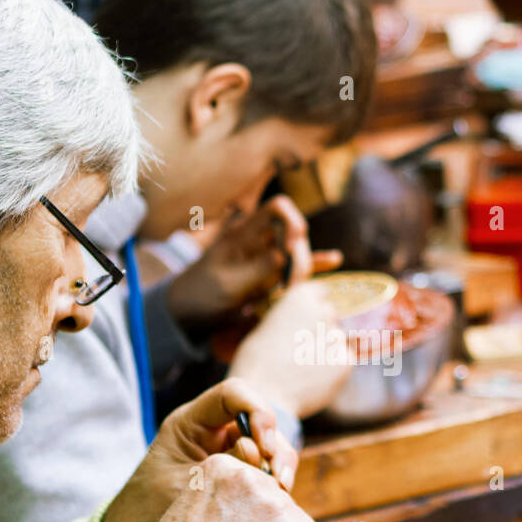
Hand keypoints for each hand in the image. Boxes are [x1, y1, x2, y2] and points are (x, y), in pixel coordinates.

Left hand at [98, 378, 297, 521]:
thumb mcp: (185, 488)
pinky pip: (268, 473)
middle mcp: (215, 433)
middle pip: (261, 422)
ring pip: (271, 448)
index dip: (257, 410)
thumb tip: (267, 467)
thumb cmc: (147, 512)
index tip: (263, 447)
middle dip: (275, 448)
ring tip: (280, 494)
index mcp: (192, 423)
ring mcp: (230, 454)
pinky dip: (275, 486)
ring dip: (280, 468)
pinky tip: (275, 505)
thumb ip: (226, 473)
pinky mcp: (241, 478)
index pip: (233, 394)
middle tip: (279, 481)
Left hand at [165, 196, 341, 332]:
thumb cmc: (201, 295)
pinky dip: (314, 264)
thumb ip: (258, 269)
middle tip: (289, 286)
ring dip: (303, 269)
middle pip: (294, 233)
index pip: (279, 208)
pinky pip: (296, 266)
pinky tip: (334, 260)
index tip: (293, 249)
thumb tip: (287, 255)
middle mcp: (258, 240)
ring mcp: (265, 257)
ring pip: (298, 252)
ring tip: (290, 292)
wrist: (187, 313)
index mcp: (244, 233)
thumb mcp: (227, 284)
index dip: (293, 222)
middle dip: (300, 256)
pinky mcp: (270, 275)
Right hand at [229, 281, 350, 418]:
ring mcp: (337, 337)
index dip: (313, 307)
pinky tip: (312, 380)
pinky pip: (343, 361)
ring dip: (326, 349)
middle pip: (331, 315)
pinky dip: (332, 369)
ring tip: (303, 369)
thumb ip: (288, 317)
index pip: (320, 293)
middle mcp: (324, 311)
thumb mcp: (266, 327)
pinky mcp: (346, 362)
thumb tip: (298, 318)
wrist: (263, 397)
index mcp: (301, 297)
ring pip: (337, 340)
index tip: (306, 320)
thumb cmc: (255, 363)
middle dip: (321, 328)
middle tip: (302, 349)